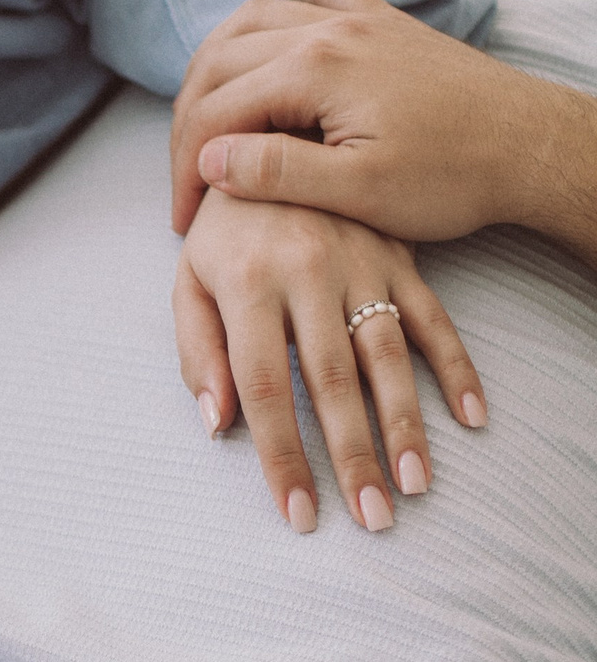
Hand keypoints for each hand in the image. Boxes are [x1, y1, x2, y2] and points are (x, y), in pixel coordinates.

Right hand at [170, 0, 545, 238]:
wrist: (532, 147)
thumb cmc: (453, 178)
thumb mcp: (359, 192)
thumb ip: (276, 172)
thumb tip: (209, 160)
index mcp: (315, 70)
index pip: (216, 111)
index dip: (187, 168)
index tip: (184, 219)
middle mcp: (327, 29)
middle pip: (220, 63)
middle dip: (188, 124)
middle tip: (184, 182)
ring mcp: (356, 19)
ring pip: (253, 20)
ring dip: (211, 62)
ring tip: (192, 115)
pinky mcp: (382, 22)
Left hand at [174, 189, 485, 534]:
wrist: (268, 141)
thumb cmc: (222, 229)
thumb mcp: (189, 279)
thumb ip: (197, 350)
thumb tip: (217, 424)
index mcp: (248, 282)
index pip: (263, 387)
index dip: (281, 456)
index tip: (298, 512)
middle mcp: (309, 272)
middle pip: (334, 382)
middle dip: (354, 457)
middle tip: (373, 519)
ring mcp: (362, 263)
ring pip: (389, 357)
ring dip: (406, 425)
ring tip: (416, 485)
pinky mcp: (399, 256)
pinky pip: (434, 319)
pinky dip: (457, 368)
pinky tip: (473, 417)